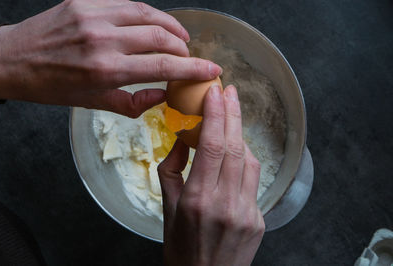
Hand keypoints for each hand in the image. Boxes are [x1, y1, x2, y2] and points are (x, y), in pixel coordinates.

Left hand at [0, 0, 221, 117]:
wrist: (12, 61)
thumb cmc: (52, 87)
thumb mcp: (94, 104)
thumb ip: (133, 103)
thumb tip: (163, 96)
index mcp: (105, 70)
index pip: (162, 65)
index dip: (193, 67)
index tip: (211, 69)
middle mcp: (102, 40)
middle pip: (161, 36)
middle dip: (184, 47)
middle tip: (189, 56)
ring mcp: (93, 16)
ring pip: (148, 13)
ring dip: (171, 25)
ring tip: (180, 37)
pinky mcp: (85, 2)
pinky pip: (127, 3)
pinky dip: (148, 14)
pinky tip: (154, 23)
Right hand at [158, 84, 264, 265]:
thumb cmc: (181, 248)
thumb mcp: (166, 208)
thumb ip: (172, 170)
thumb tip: (184, 141)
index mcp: (196, 200)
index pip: (211, 146)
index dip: (216, 115)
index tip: (215, 93)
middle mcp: (225, 203)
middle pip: (234, 147)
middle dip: (233, 113)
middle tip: (230, 92)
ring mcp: (246, 212)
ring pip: (250, 160)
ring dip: (240, 134)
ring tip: (231, 117)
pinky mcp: (259, 219)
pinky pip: (254, 180)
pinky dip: (246, 160)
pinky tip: (237, 152)